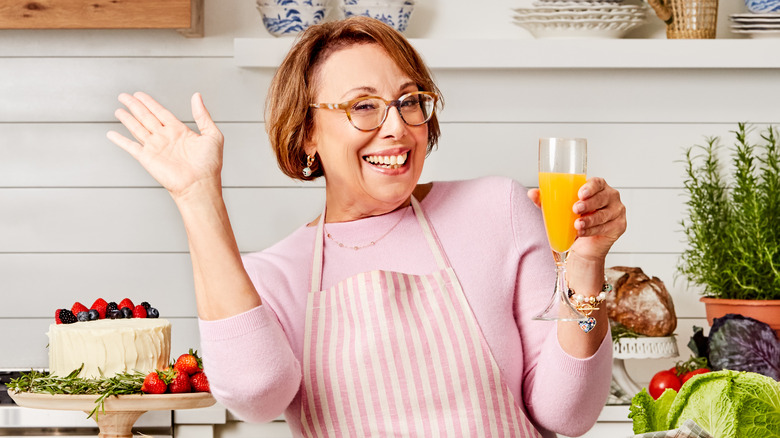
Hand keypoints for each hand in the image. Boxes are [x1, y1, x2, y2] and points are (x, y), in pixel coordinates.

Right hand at [107, 92, 224, 199]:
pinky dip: (120, 140)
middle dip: (134, 105)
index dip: (149, 102)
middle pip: (146, 116)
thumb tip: (197, 97)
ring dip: (127, 119)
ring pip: (137, 128)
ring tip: (118, 110)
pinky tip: (112, 134)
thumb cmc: (209, 165)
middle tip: (124, 96)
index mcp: (179, 131)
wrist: (200, 185)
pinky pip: (130, 147)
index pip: (160, 112)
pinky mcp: (147, 158)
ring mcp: (155, 147)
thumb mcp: (212, 135)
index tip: (140, 94)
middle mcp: (165, 138)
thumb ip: (202, 115)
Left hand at [528, 177, 626, 261]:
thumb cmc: (572, 221)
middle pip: (603, 197)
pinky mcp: (619, 226)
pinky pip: (606, 227)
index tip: (580, 193)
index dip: (590, 186)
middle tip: (575, 209)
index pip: (598, 182)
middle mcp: (611, 197)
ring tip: (576, 224)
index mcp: (598, 188)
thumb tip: (531, 193)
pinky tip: (582, 232)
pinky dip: (592, 230)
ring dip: (589, 220)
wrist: (581, 246)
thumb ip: (546, 201)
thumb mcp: (558, 210)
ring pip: (604, 214)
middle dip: (589, 203)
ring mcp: (617, 211)